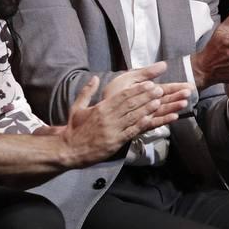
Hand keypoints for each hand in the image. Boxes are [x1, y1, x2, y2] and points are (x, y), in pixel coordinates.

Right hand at [62, 63, 190, 165]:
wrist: (69, 150)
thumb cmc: (74, 129)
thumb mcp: (77, 108)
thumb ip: (86, 92)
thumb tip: (94, 78)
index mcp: (101, 108)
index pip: (122, 96)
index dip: (137, 89)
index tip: (149, 84)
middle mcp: (108, 117)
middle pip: (130, 104)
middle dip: (146, 96)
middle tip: (160, 90)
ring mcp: (112, 129)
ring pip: (133, 116)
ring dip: (147, 109)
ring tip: (160, 102)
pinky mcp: (115, 142)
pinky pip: (131, 131)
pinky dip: (141, 125)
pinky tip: (151, 119)